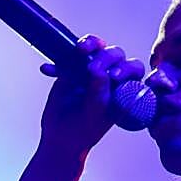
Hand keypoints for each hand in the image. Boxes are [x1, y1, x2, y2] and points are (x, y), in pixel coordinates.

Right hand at [38, 34, 146, 157]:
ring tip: (80, 49)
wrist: (61, 135)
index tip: (113, 77)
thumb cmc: (84, 128)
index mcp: (124, 88)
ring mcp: (92, 68)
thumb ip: (99, 91)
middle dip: (107, 56)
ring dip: (90, 44)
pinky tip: (48, 70)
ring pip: (96, 47)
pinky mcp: (72, 66)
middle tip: (93, 67)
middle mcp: (111, 75)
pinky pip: (68, 55)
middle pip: (116, 54)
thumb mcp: (94, 113)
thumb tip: (98, 69)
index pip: (133, 69)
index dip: (126, 68)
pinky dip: (58, 62)